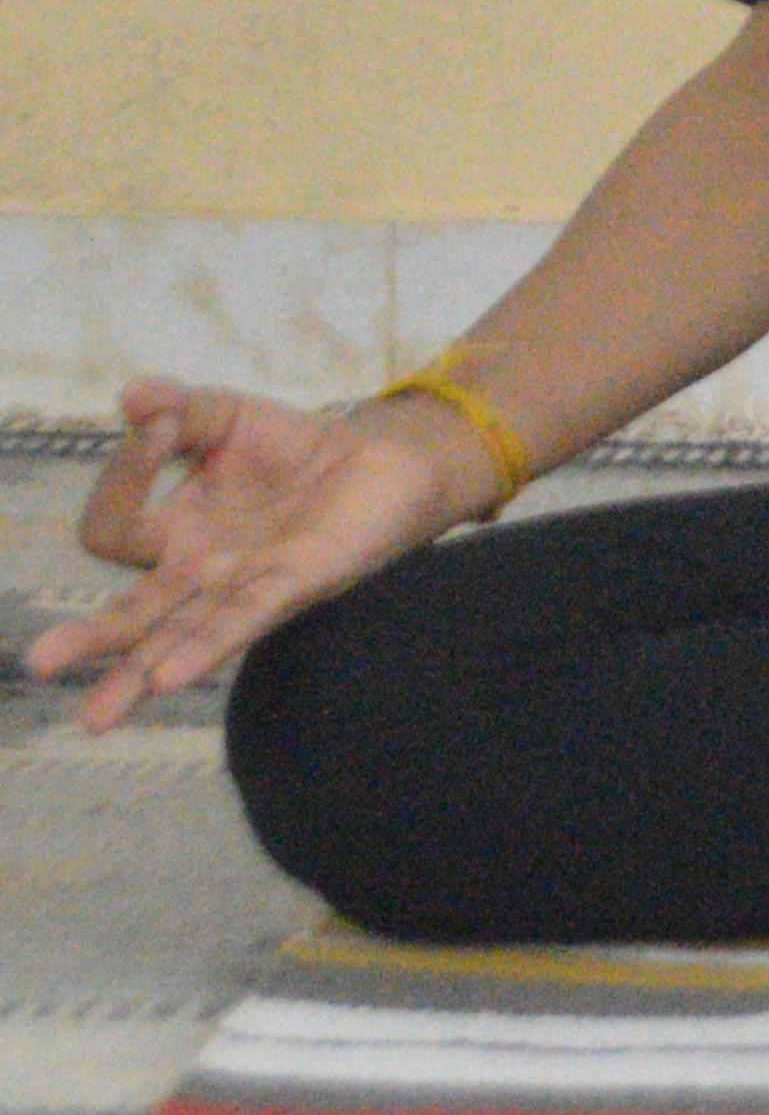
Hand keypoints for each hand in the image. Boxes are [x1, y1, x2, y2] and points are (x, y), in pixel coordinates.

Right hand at [20, 377, 478, 731]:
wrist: (381, 459)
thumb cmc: (292, 449)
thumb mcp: (227, 417)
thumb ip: (179, 408)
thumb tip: (133, 396)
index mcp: (171, 531)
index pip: (112, 526)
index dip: (124, 474)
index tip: (160, 425)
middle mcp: (196, 571)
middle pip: (130, 616)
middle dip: (88, 639)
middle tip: (41, 662)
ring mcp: (241, 585)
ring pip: (177, 639)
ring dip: (136, 673)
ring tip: (95, 718)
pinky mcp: (294, 584)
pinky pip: (242, 621)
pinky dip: (206, 646)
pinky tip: (170, 677)